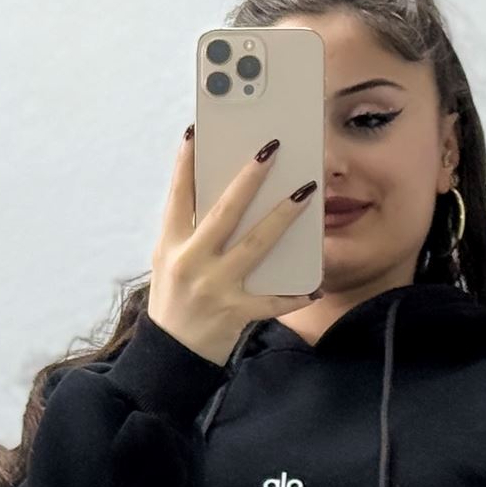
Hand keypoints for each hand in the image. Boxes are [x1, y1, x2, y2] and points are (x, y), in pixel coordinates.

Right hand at [147, 122, 322, 367]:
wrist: (172, 353)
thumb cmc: (174, 299)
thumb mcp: (168, 260)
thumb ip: (189, 230)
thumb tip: (219, 191)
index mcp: (170, 245)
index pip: (178, 196)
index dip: (185, 164)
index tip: (196, 133)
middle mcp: (191, 263)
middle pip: (223, 213)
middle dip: (249, 179)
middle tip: (271, 149)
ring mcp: (215, 287)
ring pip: (255, 245)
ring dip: (282, 217)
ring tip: (305, 192)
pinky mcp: (235, 313)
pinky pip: (272, 300)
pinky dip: (295, 294)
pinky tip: (316, 284)